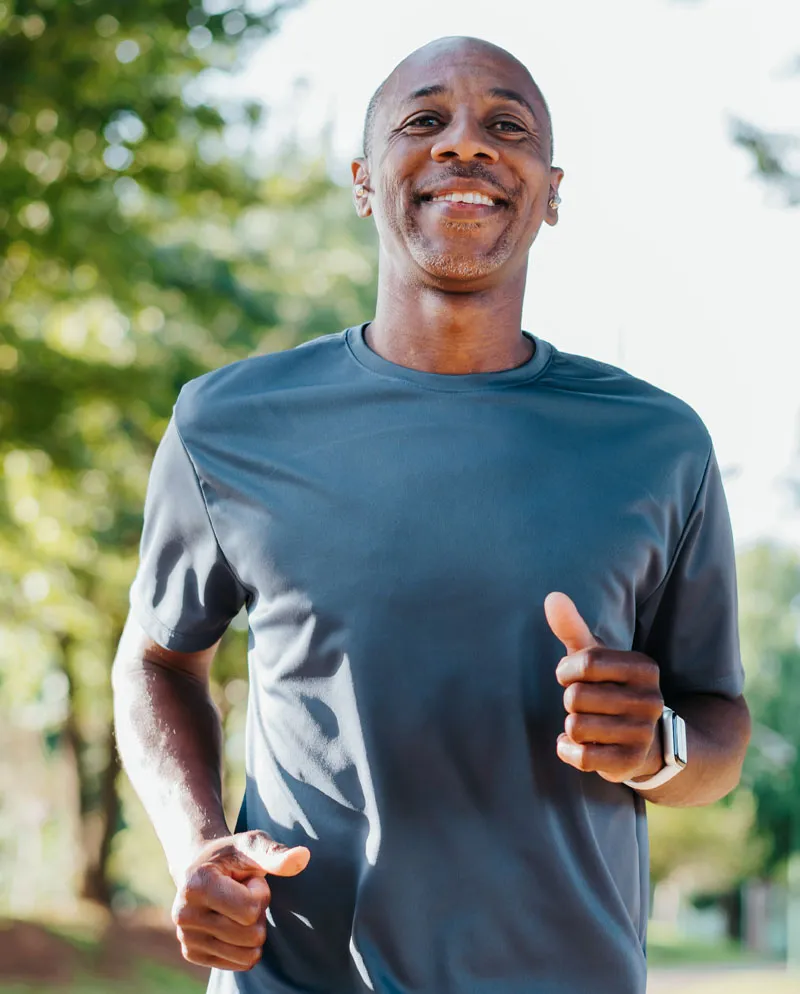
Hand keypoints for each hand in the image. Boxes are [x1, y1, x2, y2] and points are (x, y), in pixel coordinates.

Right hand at [171, 830, 309, 970]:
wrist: (200, 867)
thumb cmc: (232, 855)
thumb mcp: (251, 845)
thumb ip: (275, 853)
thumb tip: (303, 857)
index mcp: (195, 885)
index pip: (250, 910)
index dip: (259, 893)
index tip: (246, 879)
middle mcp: (183, 915)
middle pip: (251, 935)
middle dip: (258, 912)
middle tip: (243, 893)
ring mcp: (186, 938)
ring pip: (248, 954)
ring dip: (253, 929)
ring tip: (237, 906)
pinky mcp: (192, 954)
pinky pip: (241, 964)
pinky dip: (245, 944)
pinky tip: (231, 921)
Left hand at [544, 591, 663, 782]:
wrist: (645, 741)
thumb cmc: (609, 689)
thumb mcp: (595, 657)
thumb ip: (573, 628)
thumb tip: (552, 596)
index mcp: (644, 667)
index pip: (586, 662)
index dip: (566, 671)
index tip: (569, 676)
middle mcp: (650, 700)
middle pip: (576, 697)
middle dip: (570, 701)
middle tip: (584, 705)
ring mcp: (643, 734)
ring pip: (576, 726)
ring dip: (571, 726)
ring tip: (587, 724)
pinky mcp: (630, 763)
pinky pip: (581, 756)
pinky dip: (568, 750)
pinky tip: (576, 746)